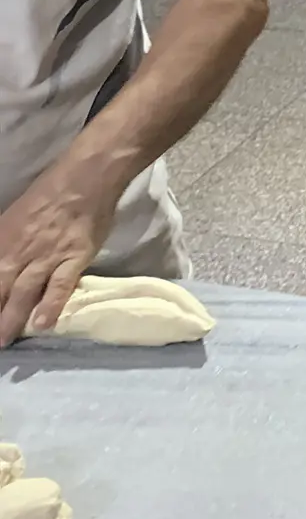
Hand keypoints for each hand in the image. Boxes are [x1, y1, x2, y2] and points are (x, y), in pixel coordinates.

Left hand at [0, 161, 118, 346]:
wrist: (85, 178)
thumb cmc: (49, 194)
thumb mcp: (13, 217)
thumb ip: (5, 243)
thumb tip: (3, 267)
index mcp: (3, 239)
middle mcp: (19, 250)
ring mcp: (47, 255)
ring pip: (24, 292)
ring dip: (11, 318)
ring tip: (4, 340)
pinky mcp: (74, 257)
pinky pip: (60, 285)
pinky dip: (50, 305)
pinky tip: (43, 324)